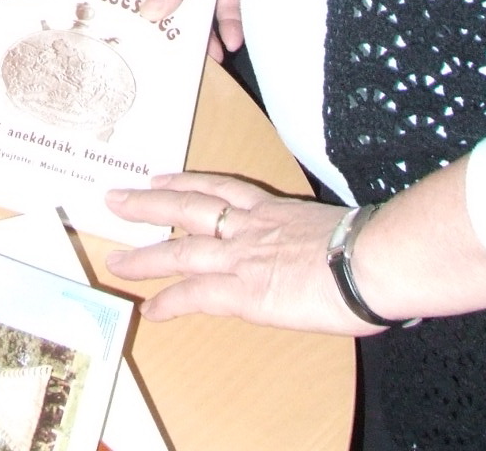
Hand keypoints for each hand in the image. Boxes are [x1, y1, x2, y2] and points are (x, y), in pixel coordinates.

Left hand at [103, 175, 372, 335]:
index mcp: (274, 208)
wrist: (371, 259)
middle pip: (187, 207)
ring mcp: (243, 257)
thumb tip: (331, 249)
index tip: (161, 176)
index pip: (221, 188)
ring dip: (145, 256)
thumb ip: (318, 234)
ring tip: (115, 260)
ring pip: (181, 250)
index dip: (187, 182)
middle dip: (148, 203)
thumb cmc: (370, 244)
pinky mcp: (245, 292)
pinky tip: (151, 310)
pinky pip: (197, 296)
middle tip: (115, 198)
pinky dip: (171, 302)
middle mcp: (251, 226)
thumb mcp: (335, 226)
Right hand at [126, 0, 260, 55]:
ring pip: (201, 14)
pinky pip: (230, 8)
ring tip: (210, 64)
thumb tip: (148, 16)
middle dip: (176, 38)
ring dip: (205, 37)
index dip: (138, 23)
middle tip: (180, 70)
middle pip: (171, 11)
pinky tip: (233, 42)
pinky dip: (231, 25)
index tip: (140, 55)